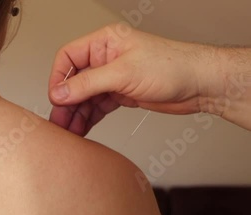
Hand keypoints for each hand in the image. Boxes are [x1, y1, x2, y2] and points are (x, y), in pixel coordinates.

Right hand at [47, 24, 222, 135]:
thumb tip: (61, 92)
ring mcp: (112, 77)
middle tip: (59, 121)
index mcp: (104, 42)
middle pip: (74, 81)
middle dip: (66, 102)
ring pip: (84, 97)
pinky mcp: (120, 94)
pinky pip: (97, 107)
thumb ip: (88, 83)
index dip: (58, 78)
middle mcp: (106, 58)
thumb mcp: (124, 73)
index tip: (56, 98)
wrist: (199, 84)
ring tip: (69, 130)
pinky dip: (88, 118)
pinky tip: (82, 129)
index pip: (68, 57)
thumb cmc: (172, 67)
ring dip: (76, 114)